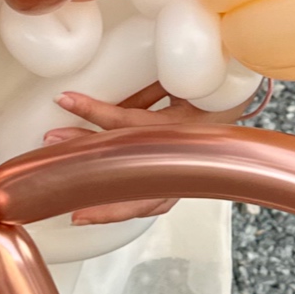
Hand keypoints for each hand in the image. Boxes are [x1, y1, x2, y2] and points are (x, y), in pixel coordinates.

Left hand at [45, 83, 214, 225]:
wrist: (240, 99)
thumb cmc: (212, 88)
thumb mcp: (182, 79)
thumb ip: (148, 85)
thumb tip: (105, 84)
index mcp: (181, 123)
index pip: (128, 119)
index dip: (94, 111)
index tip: (65, 100)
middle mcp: (182, 152)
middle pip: (130, 168)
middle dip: (89, 164)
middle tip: (54, 149)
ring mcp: (184, 172)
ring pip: (143, 201)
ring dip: (107, 206)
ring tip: (78, 213)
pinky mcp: (182, 183)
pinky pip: (154, 203)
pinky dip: (130, 210)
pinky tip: (104, 214)